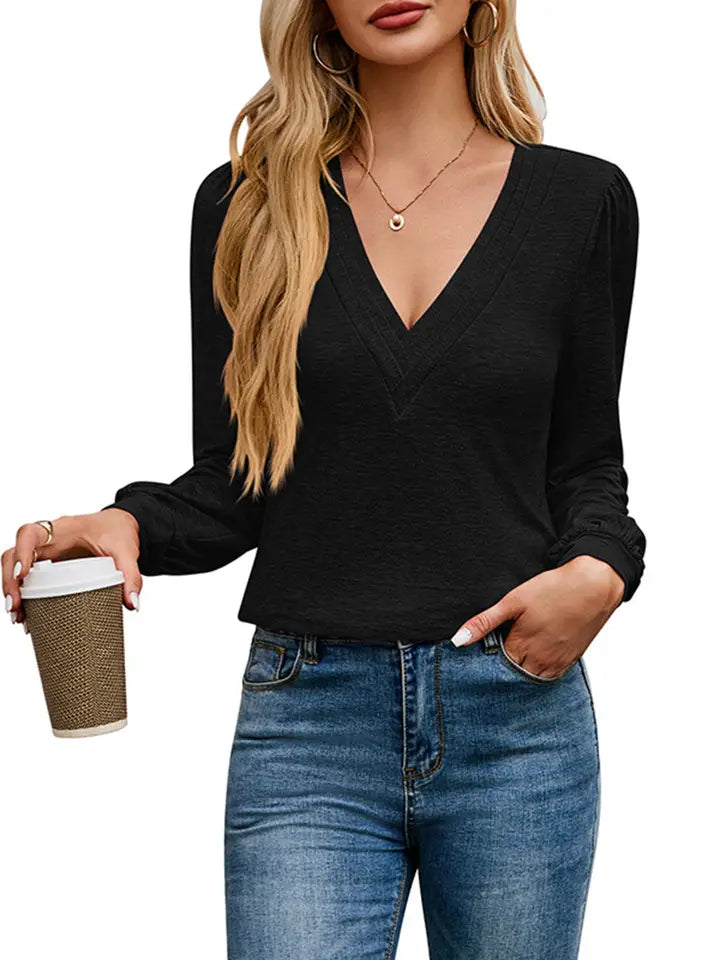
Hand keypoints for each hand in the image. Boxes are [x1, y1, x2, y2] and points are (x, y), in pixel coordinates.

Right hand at [2, 509, 142, 629]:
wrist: (120, 526)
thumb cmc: (118, 532)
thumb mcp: (126, 550)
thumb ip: (130, 575)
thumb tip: (132, 603)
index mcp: (63, 529)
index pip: (31, 533)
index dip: (22, 552)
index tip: (23, 574)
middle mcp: (48, 540)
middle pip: (13, 555)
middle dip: (10, 581)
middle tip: (16, 607)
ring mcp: (46, 553)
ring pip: (16, 568)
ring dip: (13, 592)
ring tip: (19, 617)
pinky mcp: (48, 567)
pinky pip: (28, 580)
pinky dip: (25, 598)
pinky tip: (28, 617)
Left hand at [450, 556, 625, 677]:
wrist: (595, 585)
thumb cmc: (554, 589)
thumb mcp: (513, 601)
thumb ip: (484, 623)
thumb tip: (458, 640)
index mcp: (520, 647)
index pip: (495, 665)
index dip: (489, 654)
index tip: (489, 643)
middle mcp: (539, 661)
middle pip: (513, 674)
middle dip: (505, 665)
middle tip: (505, 644)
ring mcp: (557, 663)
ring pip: (531, 677)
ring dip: (523, 668)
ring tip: (521, 647)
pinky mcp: (571, 660)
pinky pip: (550, 675)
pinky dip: (541, 669)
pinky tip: (538, 651)